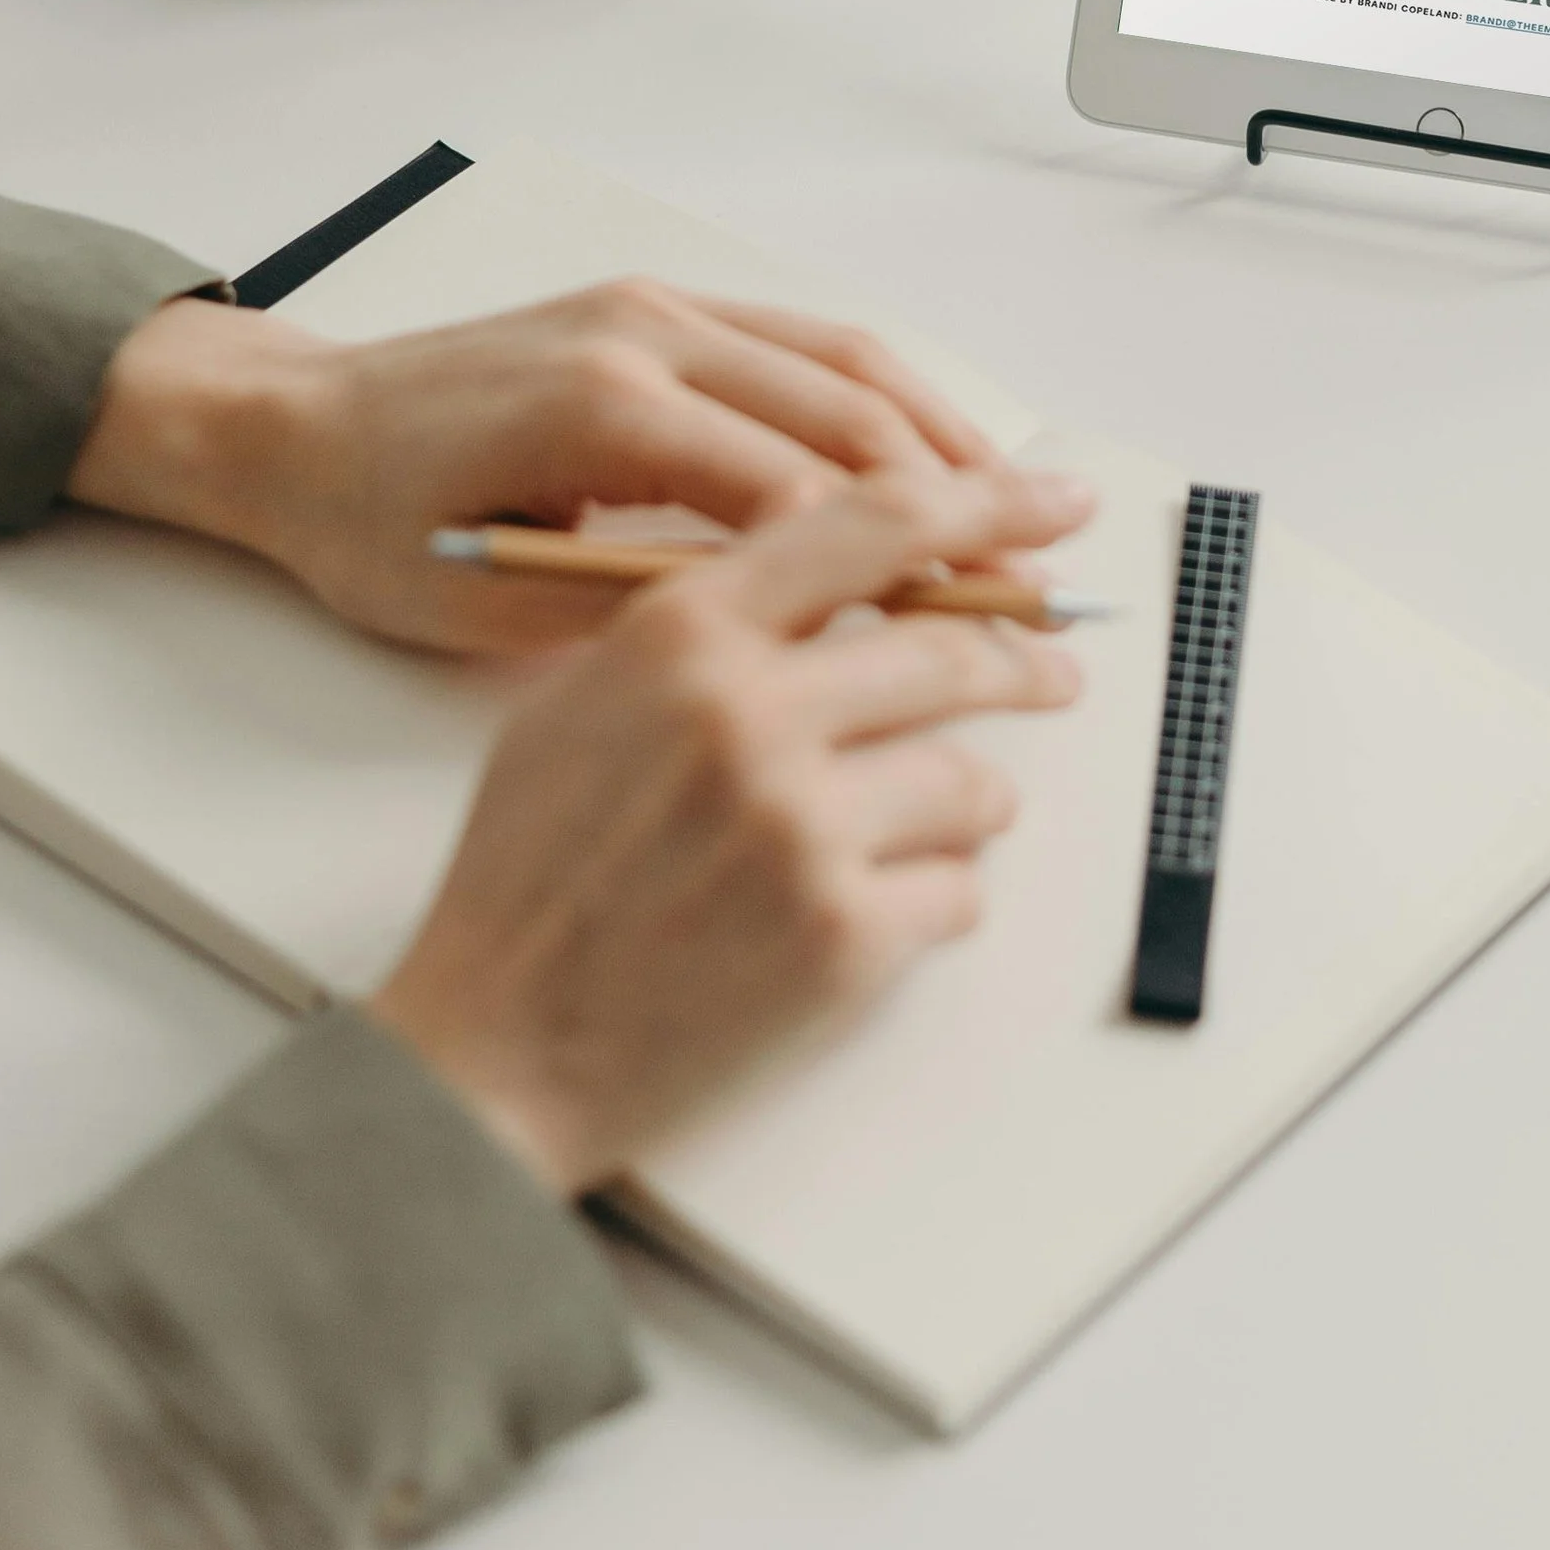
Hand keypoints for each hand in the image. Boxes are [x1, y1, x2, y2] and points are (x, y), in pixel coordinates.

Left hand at [68, 277, 1005, 650]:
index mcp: (604, 410)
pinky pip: (800, 339)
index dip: (898, 566)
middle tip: (1042, 564)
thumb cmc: (371, 528)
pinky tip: (930, 449)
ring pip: (842, 361)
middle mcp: (645, 336)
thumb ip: (641, 612)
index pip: (797, 494)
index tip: (972, 625)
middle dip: (957, 494)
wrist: (291, 427)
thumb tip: (783, 638)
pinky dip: (881, 393)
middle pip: (847, 414)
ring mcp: (655, 308)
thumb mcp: (495, 605)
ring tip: (1021, 503)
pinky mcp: (655, 306)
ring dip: (940, 432)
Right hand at [370, 463, 1095, 1193]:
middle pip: (952, 651)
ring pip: (973, 782)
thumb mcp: (584, 698)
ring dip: (972, 804)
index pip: (876, 524)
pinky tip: (871, 916)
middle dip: (1024, 663)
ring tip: (930, 827)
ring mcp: (801, 829)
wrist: (496, 1047)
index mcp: (682, 635)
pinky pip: (958, 893)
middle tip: (1054, 673)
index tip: (1054, 502)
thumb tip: (838, 569)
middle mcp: (749, 716)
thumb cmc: (532, 875)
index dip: (986, 505)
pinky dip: (934, 903)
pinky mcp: (842, 938)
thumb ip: (709, 623)